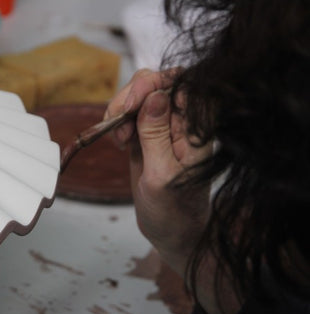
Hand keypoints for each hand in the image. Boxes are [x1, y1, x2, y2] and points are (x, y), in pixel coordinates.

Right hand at [105, 69, 210, 274]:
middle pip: (156, 82)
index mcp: (196, 128)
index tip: (131, 106)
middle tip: (118, 123)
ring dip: (120, 109)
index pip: (180, 83)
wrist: (171, 232)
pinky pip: (130, 113)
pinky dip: (117, 121)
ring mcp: (164, 126)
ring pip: (140, 94)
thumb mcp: (161, 176)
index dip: (154, 84)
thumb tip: (155, 95)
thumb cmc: (173, 211)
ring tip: (118, 139)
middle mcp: (183, 121)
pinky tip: (118, 141)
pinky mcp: (147, 134)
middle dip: (131, 96)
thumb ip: (157, 136)